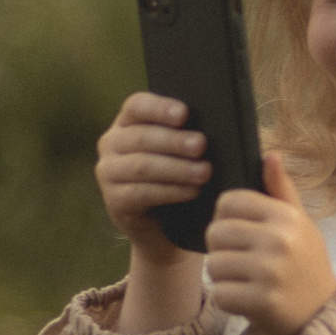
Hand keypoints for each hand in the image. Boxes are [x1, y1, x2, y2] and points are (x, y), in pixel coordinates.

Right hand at [95, 93, 208, 333]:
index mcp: (129, 122)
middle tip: (202, 145)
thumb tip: (226, 119)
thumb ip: (198, 133)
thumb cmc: (184, 178)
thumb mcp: (189, 153)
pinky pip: (140, 193)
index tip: (185, 114)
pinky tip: (192, 191)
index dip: (159, 108)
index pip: (137, 106)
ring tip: (205, 172)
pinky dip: (169, 191)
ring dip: (175, 168)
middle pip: (140, 137)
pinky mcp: (114, 201)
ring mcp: (108, 173)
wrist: (169, 228)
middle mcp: (112, 144)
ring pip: (141, 166)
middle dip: (173, 141)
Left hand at [205, 152, 335, 334]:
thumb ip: (281, 191)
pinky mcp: (261, 301)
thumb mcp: (300, 225)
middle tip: (244, 263)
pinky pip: (219, 294)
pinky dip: (228, 301)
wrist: (322, 317)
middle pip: (215, 232)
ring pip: (213, 265)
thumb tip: (269, 154)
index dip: (227, 218)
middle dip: (222, 250)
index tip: (242, 234)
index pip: (229, 201)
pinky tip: (249, 301)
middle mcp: (279, 240)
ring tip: (248, 282)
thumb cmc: (305, 267)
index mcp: (286, 217)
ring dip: (224, 278)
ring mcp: (270, 272)